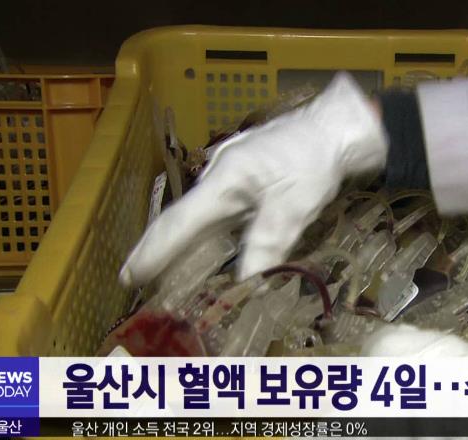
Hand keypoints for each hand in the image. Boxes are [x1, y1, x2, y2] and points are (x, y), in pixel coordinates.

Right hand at [119, 73, 387, 286]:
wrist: (339, 127)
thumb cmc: (315, 161)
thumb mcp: (294, 206)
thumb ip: (266, 244)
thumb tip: (247, 284)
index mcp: (224, 178)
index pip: (180, 223)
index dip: (153, 252)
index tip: (129, 276)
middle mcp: (220, 175)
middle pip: (183, 219)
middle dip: (158, 249)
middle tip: (133, 278)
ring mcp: (233, 174)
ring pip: (202, 217)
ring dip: (184, 244)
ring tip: (163, 272)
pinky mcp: (249, 177)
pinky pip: (221, 212)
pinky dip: (210, 235)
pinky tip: (208, 251)